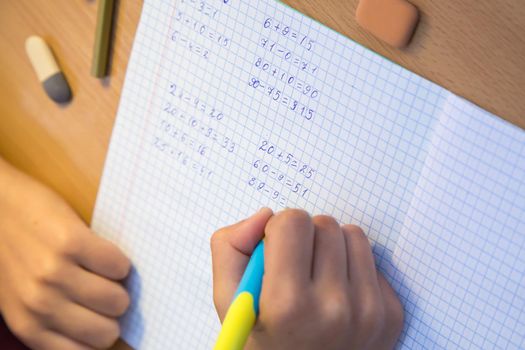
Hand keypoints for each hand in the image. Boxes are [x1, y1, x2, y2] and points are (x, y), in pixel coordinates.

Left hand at [0, 159, 130, 349]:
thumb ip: (52, 320)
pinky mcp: (72, 242)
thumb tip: (104, 327)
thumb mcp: (20, 300)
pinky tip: (102, 254)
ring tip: (104, 272)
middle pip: (107, 332)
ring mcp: (56, 273)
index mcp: (29, 326)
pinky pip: (119, 266)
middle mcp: (41, 305)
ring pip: (117, 300)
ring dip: (118, 286)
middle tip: (105, 292)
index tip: (100, 318)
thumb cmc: (12, 254)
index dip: (100, 333)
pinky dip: (118, 261)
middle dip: (111, 313)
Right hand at [211, 208, 402, 349]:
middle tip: (296, 268)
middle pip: (324, 224)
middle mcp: (334, 308)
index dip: (278, 230)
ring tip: (318, 277)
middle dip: (306, 237)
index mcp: (287, 303)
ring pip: (353, 235)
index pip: (292, 221)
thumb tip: (265, 215)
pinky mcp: (392, 314)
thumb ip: (230, 249)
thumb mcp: (230, 303)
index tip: (276, 252)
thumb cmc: (264, 341)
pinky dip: (353, 268)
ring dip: (333, 247)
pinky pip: (373, 261)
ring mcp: (369, 312)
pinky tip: (339, 294)